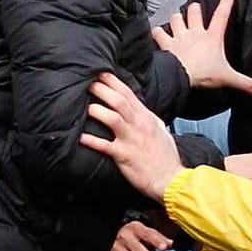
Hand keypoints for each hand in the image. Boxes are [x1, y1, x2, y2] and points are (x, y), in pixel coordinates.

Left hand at [81, 72, 182, 198]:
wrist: (171, 178)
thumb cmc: (165, 156)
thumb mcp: (159, 129)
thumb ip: (146, 116)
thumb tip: (136, 106)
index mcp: (146, 117)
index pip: (128, 93)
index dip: (113, 81)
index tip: (99, 72)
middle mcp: (139, 125)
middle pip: (119, 101)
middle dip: (102, 90)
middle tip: (86, 83)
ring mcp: (132, 140)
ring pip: (113, 118)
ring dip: (97, 111)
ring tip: (83, 107)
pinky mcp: (125, 156)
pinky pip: (105, 146)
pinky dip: (92, 141)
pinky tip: (80, 137)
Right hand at [108, 220, 171, 250]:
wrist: (114, 233)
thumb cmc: (135, 234)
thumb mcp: (147, 232)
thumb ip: (159, 238)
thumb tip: (172, 244)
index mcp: (135, 228)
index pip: (147, 234)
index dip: (156, 240)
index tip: (165, 247)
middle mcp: (125, 237)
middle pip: (136, 247)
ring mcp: (117, 248)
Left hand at [154, 0, 251, 99]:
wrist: (181, 75)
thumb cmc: (203, 74)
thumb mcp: (228, 78)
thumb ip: (247, 84)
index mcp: (212, 38)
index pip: (221, 17)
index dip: (225, 4)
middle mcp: (195, 33)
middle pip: (194, 11)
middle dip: (194, 9)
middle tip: (195, 9)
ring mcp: (179, 37)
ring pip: (176, 18)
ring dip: (176, 18)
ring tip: (177, 20)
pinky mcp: (166, 44)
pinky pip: (158, 32)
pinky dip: (157, 32)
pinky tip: (157, 32)